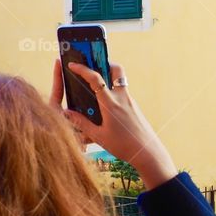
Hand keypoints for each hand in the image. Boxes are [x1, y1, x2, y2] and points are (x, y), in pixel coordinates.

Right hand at [50, 59, 177, 189]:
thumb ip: (82, 123)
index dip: (82, 69)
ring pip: (120, 80)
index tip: (72, 65)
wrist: (148, 152)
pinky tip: (106, 104)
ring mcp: (130, 101)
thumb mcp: (99, 136)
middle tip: (93, 66)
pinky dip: (113, 91)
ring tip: (96, 84)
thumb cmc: (123, 146)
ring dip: (109, 77)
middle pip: (116, 69)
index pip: (95, 79)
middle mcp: (122, 98)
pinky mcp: (135, 107)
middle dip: (104, 63)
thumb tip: (67, 114)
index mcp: (110, 104)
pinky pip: (123, 92)